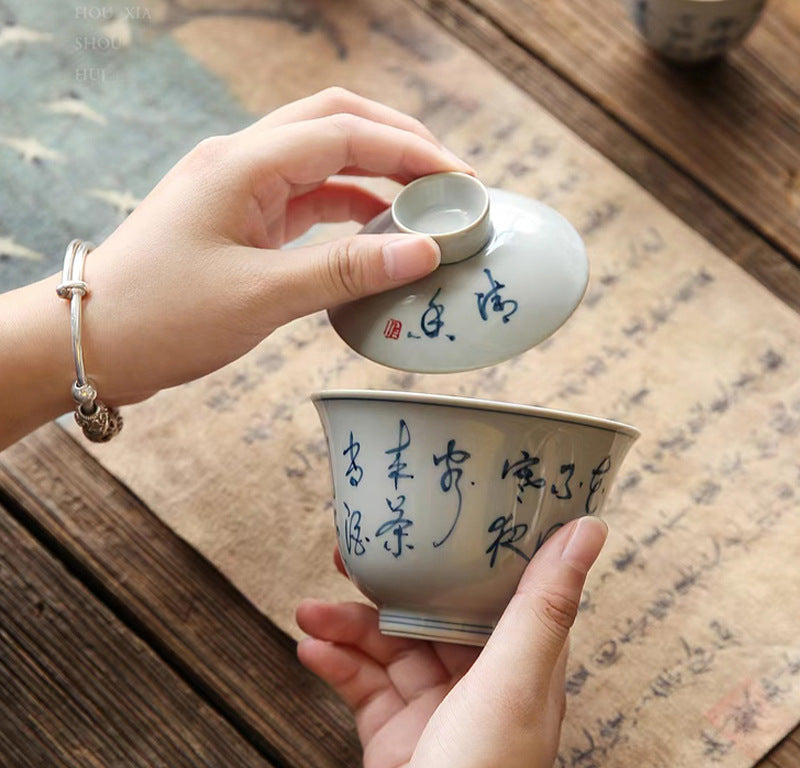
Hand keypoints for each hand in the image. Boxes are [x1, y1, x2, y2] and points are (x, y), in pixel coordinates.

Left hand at [6, 88, 471, 424]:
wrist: (94, 343)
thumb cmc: (162, 316)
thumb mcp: (261, 296)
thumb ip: (346, 270)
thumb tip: (423, 251)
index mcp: (242, 164)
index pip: (344, 133)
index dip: (410, 151)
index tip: (460, 179)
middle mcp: (241, 162)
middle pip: (333, 123)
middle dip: (395, 142)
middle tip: (446, 177)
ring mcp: (238, 189)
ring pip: (320, 160)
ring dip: (373, 175)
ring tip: (420, 205)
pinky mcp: (239, 220)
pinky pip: (304, 200)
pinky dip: (345, 209)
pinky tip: (373, 232)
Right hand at [297, 516, 607, 767]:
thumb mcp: (513, 682)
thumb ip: (543, 606)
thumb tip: (588, 528)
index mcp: (521, 664)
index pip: (498, 590)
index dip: (465, 553)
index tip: (432, 519)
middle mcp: (479, 683)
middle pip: (430, 613)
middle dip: (386, 586)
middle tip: (348, 555)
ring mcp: (434, 711)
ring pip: (388, 647)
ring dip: (347, 626)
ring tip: (309, 611)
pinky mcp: (395, 736)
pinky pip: (362, 686)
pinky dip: (335, 665)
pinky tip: (310, 651)